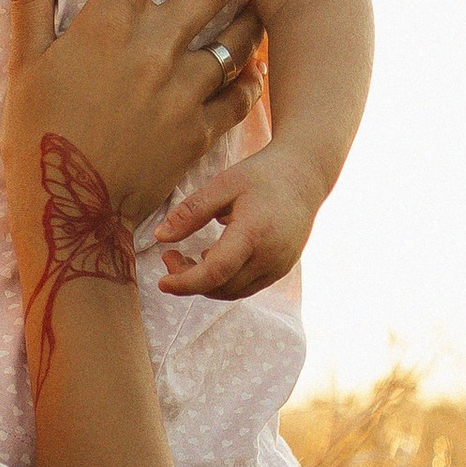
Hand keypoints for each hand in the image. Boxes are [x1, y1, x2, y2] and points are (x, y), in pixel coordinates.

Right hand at [3, 0, 256, 236]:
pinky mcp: (201, 128)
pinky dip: (249, 75)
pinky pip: (240, 92)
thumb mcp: (24, 64)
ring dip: (254, 4)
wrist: (71, 211)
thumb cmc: (37, 134)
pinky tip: (253, 65)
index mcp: (111, 23)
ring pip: (239, 33)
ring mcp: (185, 89)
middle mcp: (157, 47)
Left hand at [156, 139, 322, 299]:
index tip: (162, 281)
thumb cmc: (262, 175)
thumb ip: (191, 212)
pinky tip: (211, 259)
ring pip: (233, 292)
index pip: (215, 272)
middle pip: (222, 286)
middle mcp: (270, 256)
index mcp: (254, 233)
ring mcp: (279, 267)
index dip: (185, 282)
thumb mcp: (223, 185)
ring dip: (205, 284)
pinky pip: (247, 286)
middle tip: (169, 256)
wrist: (305, 175)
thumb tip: (160, 237)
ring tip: (187, 258)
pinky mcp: (281, 270)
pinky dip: (224, 281)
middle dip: (189, 281)